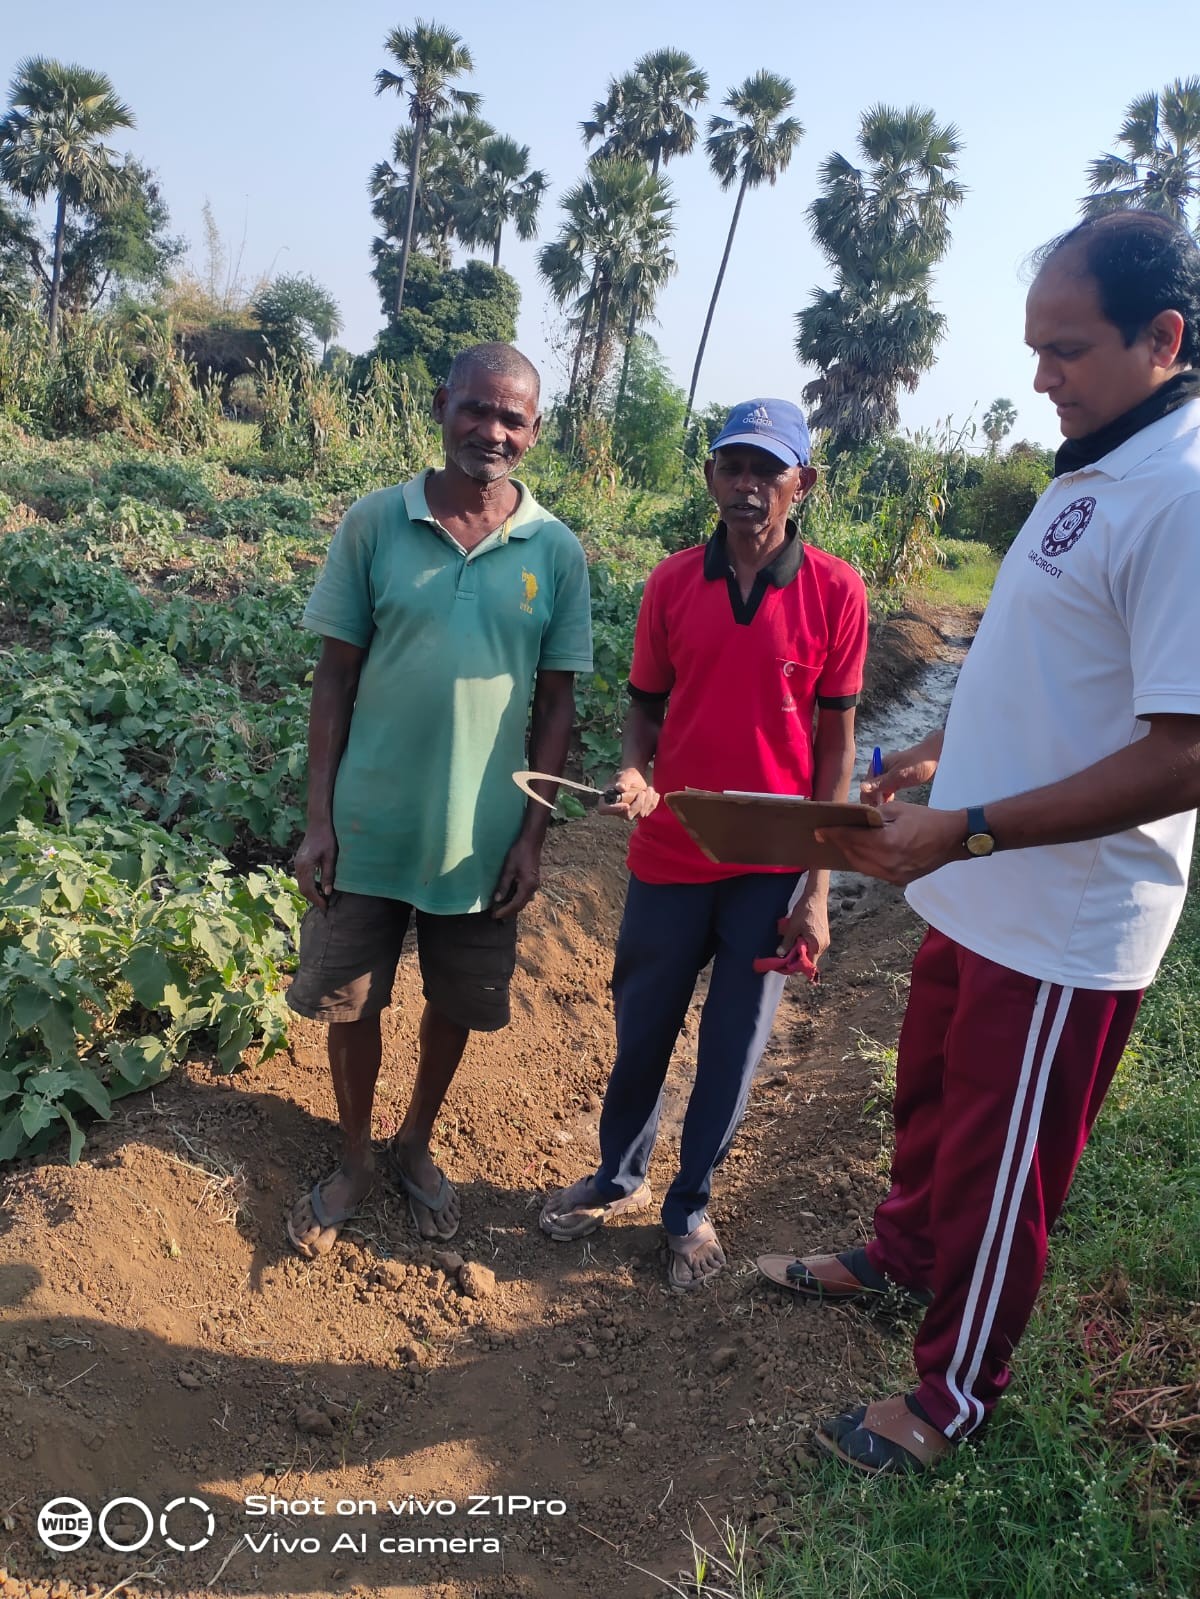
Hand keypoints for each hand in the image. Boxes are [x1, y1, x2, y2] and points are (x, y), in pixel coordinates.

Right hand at [294, 823, 337, 910]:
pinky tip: (320, 888)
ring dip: (311, 893)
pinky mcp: (300, 862)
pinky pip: (303, 878)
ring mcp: (297, 863)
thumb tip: (327, 893)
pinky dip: (310, 886)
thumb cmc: (327, 837)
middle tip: (326, 907)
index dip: (317, 900)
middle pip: (303, 889)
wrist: (318, 823)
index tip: (326, 908)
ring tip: (324, 900)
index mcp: (305, 865)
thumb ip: (328, 875)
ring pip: (302, 884)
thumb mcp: (330, 857)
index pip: (308, 889)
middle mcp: (298, 865)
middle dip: (313, 899)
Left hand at [492, 833, 542, 919]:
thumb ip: (503, 885)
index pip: (515, 904)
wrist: (532, 842)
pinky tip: (510, 899)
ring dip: (513, 907)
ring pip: (523, 901)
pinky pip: (525, 896)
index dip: (505, 911)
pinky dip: (517, 900)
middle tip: (496, 915)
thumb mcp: (509, 869)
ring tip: (501, 910)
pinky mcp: (533, 882)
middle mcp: (533, 888)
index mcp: (527, 886)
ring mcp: (535, 885)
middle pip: (521, 905)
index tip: (494, 915)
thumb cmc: (519, 853)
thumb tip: (497, 899)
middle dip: (508, 912)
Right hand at [600, 766, 659, 821]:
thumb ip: (621, 782)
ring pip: (641, 814)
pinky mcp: (640, 812)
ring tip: (649, 788)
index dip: (614, 810)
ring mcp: (629, 813)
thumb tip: (621, 788)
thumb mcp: (622, 776)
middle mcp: (617, 810)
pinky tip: (655, 794)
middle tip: (642, 792)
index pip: (605, 810)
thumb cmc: (625, 776)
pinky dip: (654, 802)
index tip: (626, 805)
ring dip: (648, 800)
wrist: (633, 778)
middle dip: (638, 804)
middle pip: (628, 815)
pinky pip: (649, 811)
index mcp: (606, 800)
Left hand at [777, 890, 830, 969]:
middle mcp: (823, 945)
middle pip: (809, 959)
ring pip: (810, 951)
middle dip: (797, 957)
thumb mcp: (793, 927)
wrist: (815, 896)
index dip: (796, 966)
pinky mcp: (822, 935)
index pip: (808, 964)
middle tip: (784, 953)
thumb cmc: (805, 911)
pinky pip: (812, 944)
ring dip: (800, 949)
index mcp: (817, 945)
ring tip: (790, 943)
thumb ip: (787, 942)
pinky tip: (796, 937)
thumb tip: (780, 954)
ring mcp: (824, 940)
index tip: (785, 964)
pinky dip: (804, 943)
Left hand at [816, 802, 965, 885]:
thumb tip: (853, 821)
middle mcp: (887, 863)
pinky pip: (874, 871)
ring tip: (843, 842)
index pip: (851, 839)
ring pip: (861, 865)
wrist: (952, 839)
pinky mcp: (898, 881)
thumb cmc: (926, 819)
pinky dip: (865, 861)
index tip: (819, 831)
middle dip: (839, 844)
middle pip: (853, 854)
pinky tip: (861, 851)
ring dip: (850, 853)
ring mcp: (893, 875)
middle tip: (828, 834)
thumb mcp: (897, 809)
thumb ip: (873, 817)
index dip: (833, 834)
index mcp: (887, 842)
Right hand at [860, 742, 940, 805]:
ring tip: (887, 812)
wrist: (938, 757)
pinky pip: (888, 792)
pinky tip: (892, 806)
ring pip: (879, 792)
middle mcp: (881, 771)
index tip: (876, 811)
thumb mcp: (899, 775)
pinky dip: (888, 799)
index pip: (866, 786)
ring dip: (881, 801)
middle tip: (882, 814)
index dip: (868, 799)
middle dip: (874, 801)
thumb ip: (880, 783)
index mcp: (878, 766)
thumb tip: (861, 788)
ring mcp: (889, 776)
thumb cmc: (919, 764)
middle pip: (871, 790)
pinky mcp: (897, 781)